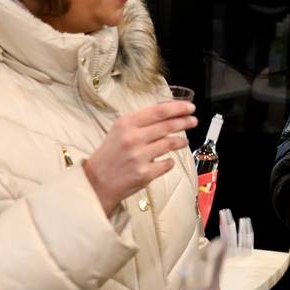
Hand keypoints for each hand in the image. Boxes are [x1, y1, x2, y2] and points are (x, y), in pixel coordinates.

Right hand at [83, 101, 196, 215]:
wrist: (96, 182)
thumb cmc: (110, 155)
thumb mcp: (119, 131)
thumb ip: (141, 122)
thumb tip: (168, 112)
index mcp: (126, 124)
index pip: (158, 111)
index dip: (178, 108)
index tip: (190, 107)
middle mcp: (132, 138)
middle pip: (167, 126)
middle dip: (184, 122)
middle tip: (193, 121)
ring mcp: (139, 156)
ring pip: (170, 144)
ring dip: (181, 141)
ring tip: (183, 141)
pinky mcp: (144, 173)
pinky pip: (167, 164)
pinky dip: (170, 161)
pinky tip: (168, 160)